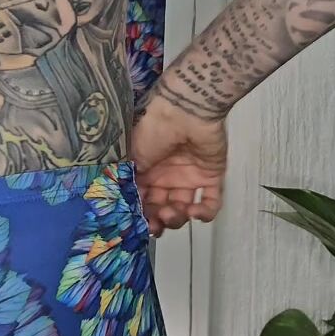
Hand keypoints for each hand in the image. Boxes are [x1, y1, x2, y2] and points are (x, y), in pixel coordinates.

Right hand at [131, 89, 228, 236]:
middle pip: (163, 208)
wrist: (185, 111)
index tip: (140, 225)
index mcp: (147, 170)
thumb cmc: (154, 128)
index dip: (142, 215)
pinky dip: (205, 213)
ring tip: (174, 211)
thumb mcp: (132, 156)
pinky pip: (211, 202)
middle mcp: (167, 175)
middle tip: (157, 224)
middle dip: (159, 220)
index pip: (144, 201)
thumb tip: (123, 203)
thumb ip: (128, 182)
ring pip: (184, 209)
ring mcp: (189, 176)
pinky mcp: (210, 176)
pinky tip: (195, 212)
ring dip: (178, 218)